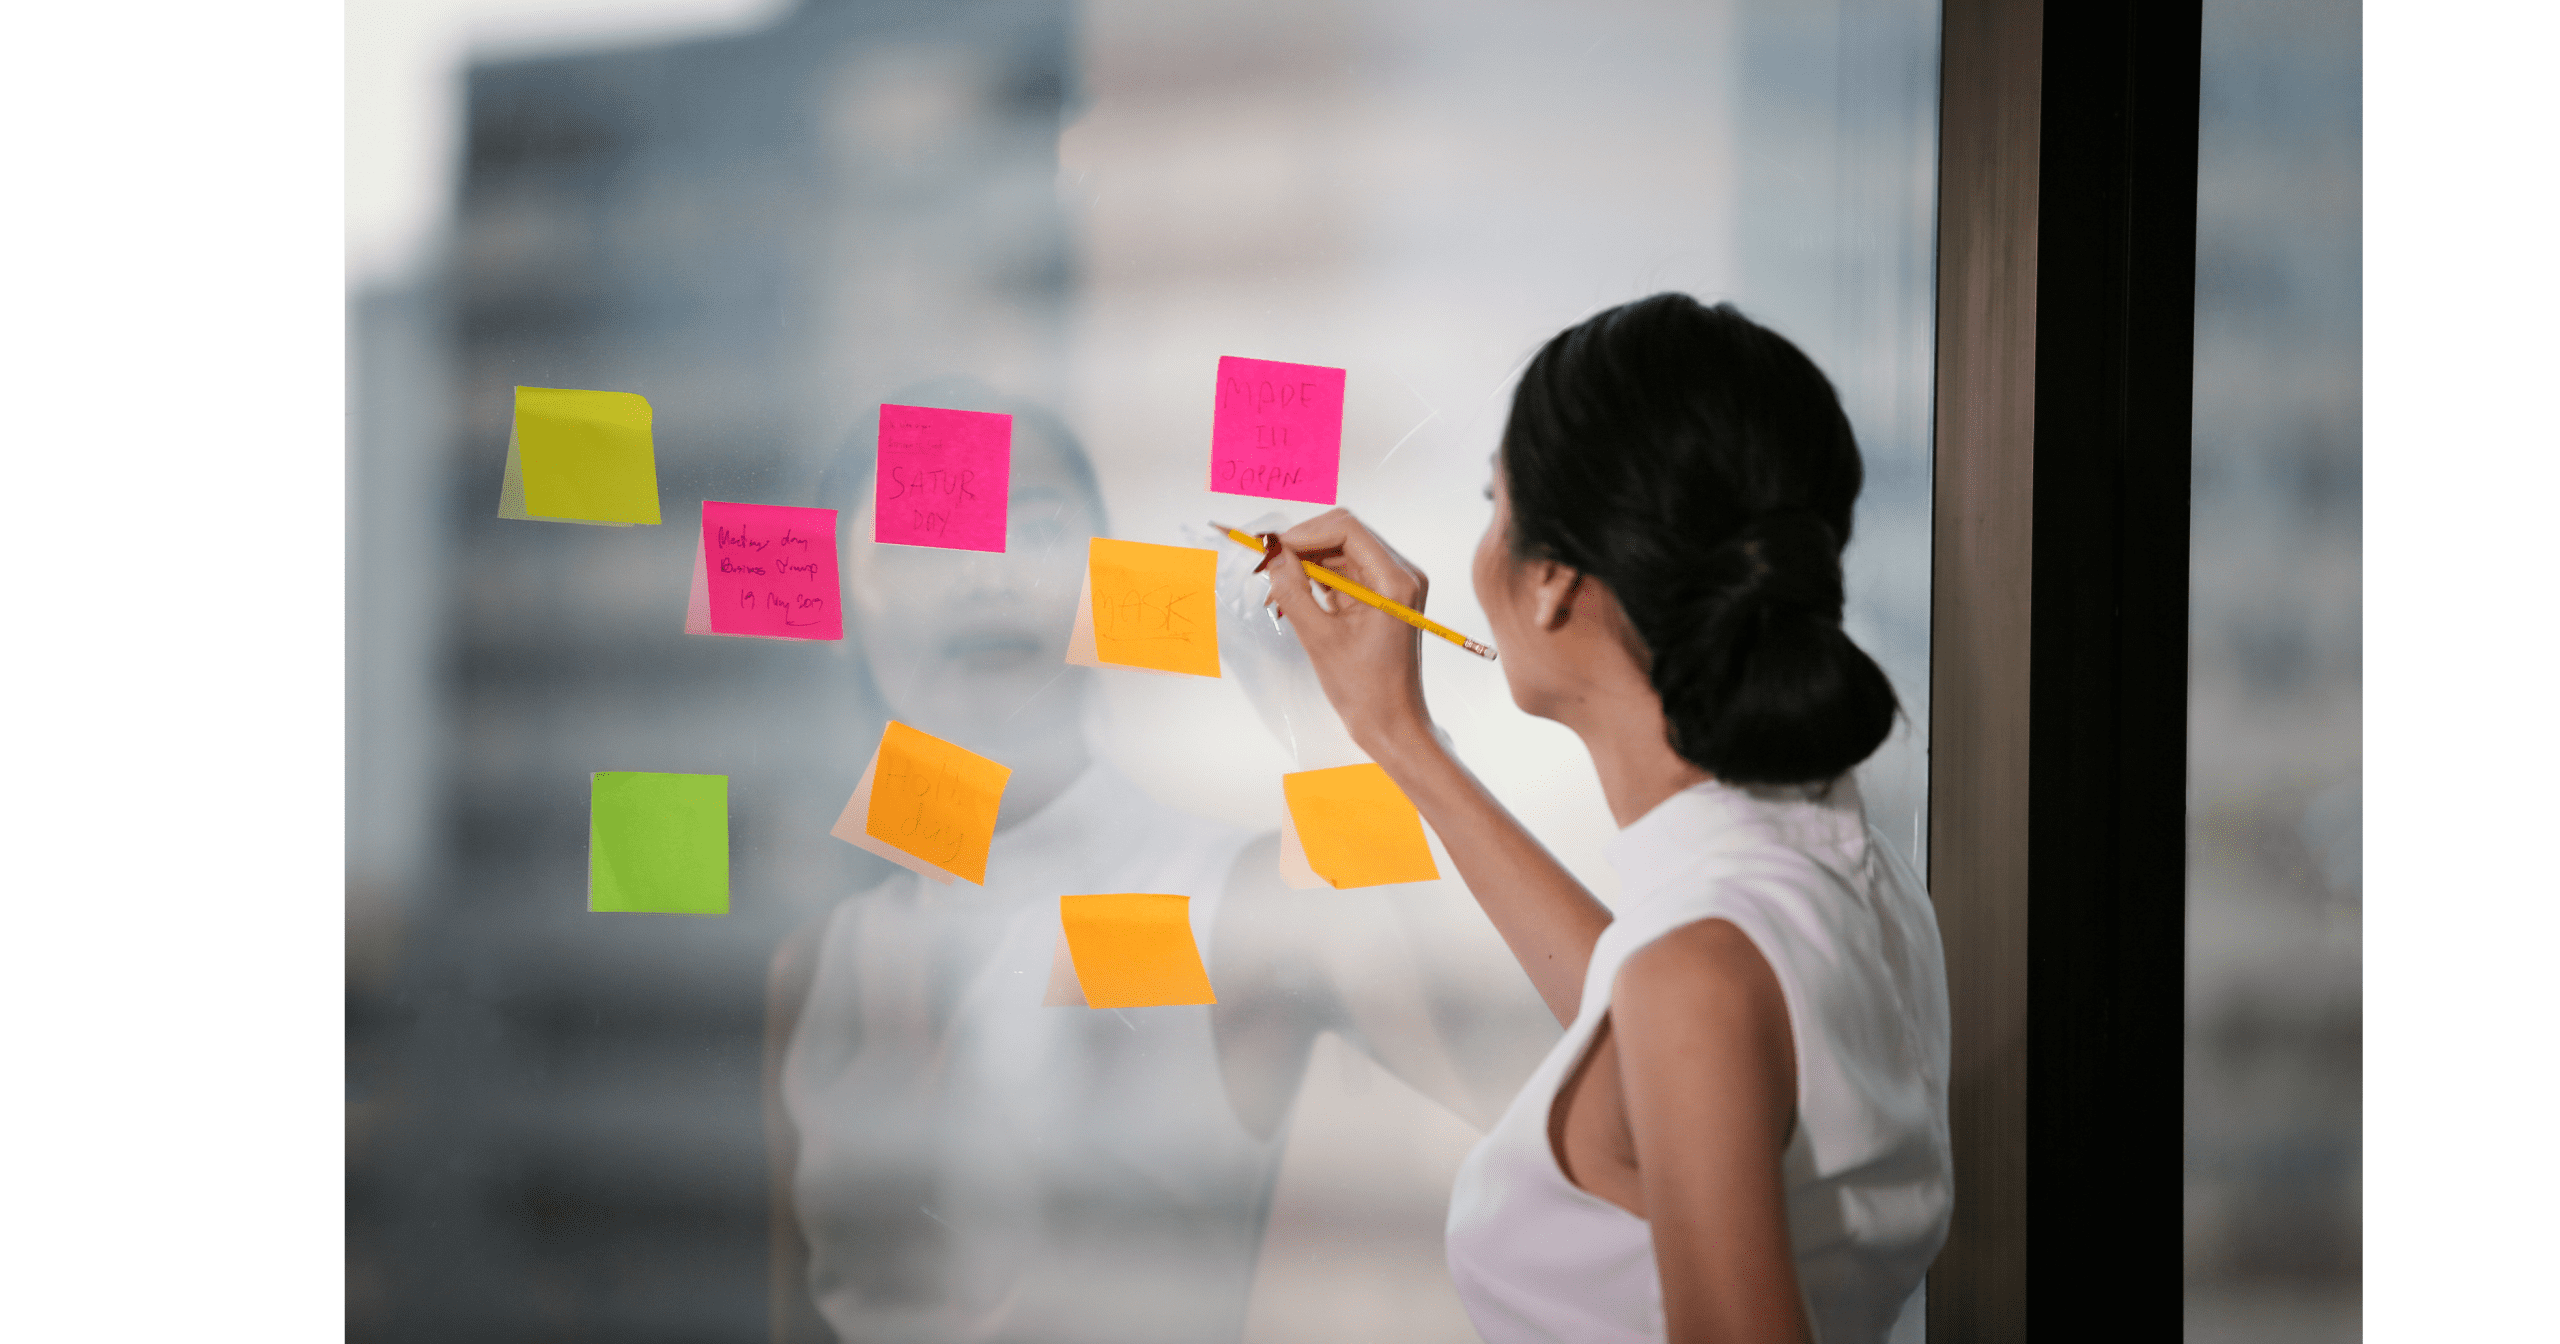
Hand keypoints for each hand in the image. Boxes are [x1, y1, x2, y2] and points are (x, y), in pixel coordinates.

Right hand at [1263, 509, 1434, 753]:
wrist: (1393, 723)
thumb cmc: (1364, 690)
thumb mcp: (1319, 639)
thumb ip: (1293, 591)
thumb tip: (1272, 556)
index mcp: (1394, 582)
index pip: (1347, 529)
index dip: (1304, 533)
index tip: (1272, 551)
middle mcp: (1401, 574)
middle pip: (1345, 535)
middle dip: (1304, 545)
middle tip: (1269, 565)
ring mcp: (1394, 584)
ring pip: (1342, 552)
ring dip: (1308, 562)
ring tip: (1280, 586)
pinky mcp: (1383, 596)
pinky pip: (1347, 572)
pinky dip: (1319, 577)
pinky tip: (1298, 595)